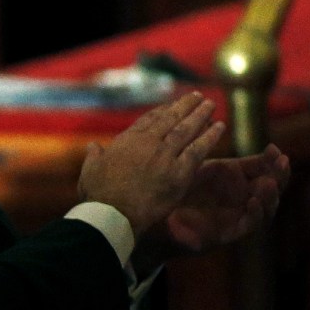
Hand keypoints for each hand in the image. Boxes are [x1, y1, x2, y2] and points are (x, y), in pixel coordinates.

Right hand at [78, 91, 225, 235]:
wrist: (113, 213)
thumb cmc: (99, 194)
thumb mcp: (90, 169)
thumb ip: (94, 155)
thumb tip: (92, 146)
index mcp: (127, 141)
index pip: (149, 120)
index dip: (163, 110)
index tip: (172, 104)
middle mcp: (148, 143)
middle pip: (171, 119)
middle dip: (185, 106)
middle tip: (198, 97)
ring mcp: (165, 156)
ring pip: (187, 130)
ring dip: (200, 115)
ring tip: (211, 105)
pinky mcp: (179, 173)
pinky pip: (198, 150)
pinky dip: (210, 137)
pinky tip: (220, 127)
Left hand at [131, 143, 289, 275]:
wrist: (154, 222)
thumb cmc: (173, 191)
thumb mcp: (191, 168)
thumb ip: (203, 149)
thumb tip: (209, 121)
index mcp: (233, 180)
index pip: (260, 169)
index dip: (270, 160)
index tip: (274, 148)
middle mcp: (240, 198)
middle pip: (270, 187)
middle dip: (279, 174)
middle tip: (282, 161)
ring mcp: (236, 217)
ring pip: (265, 207)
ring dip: (270, 195)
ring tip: (269, 182)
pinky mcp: (228, 235)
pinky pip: (248, 226)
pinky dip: (254, 215)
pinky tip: (253, 202)